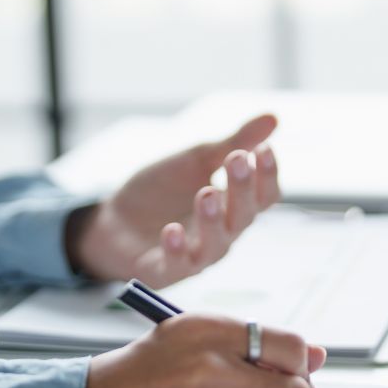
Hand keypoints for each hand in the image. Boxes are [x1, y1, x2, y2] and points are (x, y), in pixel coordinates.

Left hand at [66, 114, 281, 286]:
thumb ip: (232, 143)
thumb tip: (273, 117)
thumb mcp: (195, 160)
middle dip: (242, 189)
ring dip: (213, 220)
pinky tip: (171, 230)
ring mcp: (194, 255)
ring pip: (215, 245)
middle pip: (243, 217)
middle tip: (236, 161)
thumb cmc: (163, 190)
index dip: (268, 174)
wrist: (115, 215)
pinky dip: (175, 250)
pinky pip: (176, 266)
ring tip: (207, 193)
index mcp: (233, 207)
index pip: (264, 196)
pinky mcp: (164, 270)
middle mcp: (222, 234)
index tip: (263, 148)